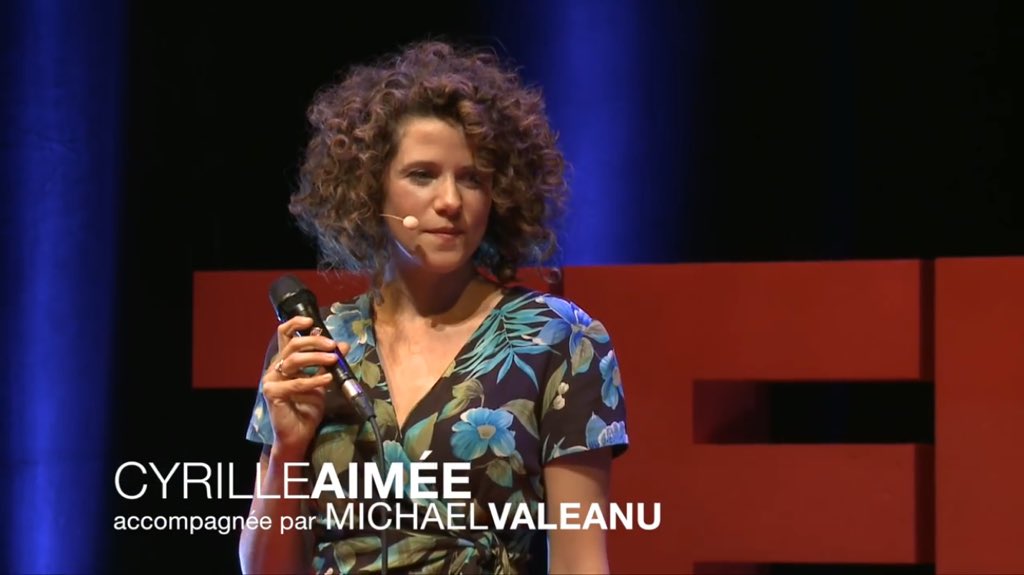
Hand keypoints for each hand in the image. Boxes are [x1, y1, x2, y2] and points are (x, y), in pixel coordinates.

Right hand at [261, 316, 349, 459]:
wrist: (299, 433)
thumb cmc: (307, 408)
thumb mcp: (322, 381)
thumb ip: (328, 363)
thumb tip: (342, 345)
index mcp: (285, 362)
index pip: (285, 336)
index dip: (296, 324)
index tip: (313, 321)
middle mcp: (276, 368)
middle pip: (292, 345)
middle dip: (314, 342)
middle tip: (332, 345)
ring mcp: (271, 380)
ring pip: (293, 360)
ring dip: (316, 357)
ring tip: (333, 359)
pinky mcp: (272, 393)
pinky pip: (296, 383)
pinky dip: (314, 380)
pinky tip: (328, 379)